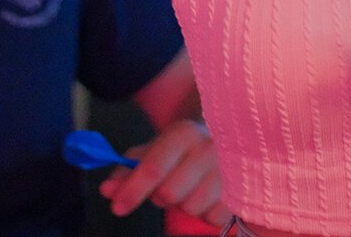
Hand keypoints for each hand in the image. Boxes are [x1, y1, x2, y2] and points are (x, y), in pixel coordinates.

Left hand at [98, 119, 227, 225]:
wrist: (227, 134)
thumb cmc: (183, 148)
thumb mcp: (154, 150)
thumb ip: (127, 170)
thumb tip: (107, 191)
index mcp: (184, 133)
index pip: (153, 168)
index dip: (132, 191)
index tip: (117, 207)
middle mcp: (208, 148)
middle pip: (169, 194)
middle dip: (161, 195)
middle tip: (168, 184)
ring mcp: (229, 170)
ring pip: (191, 207)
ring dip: (184, 203)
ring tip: (191, 186)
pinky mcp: (243, 190)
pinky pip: (213, 217)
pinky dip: (206, 211)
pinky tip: (209, 194)